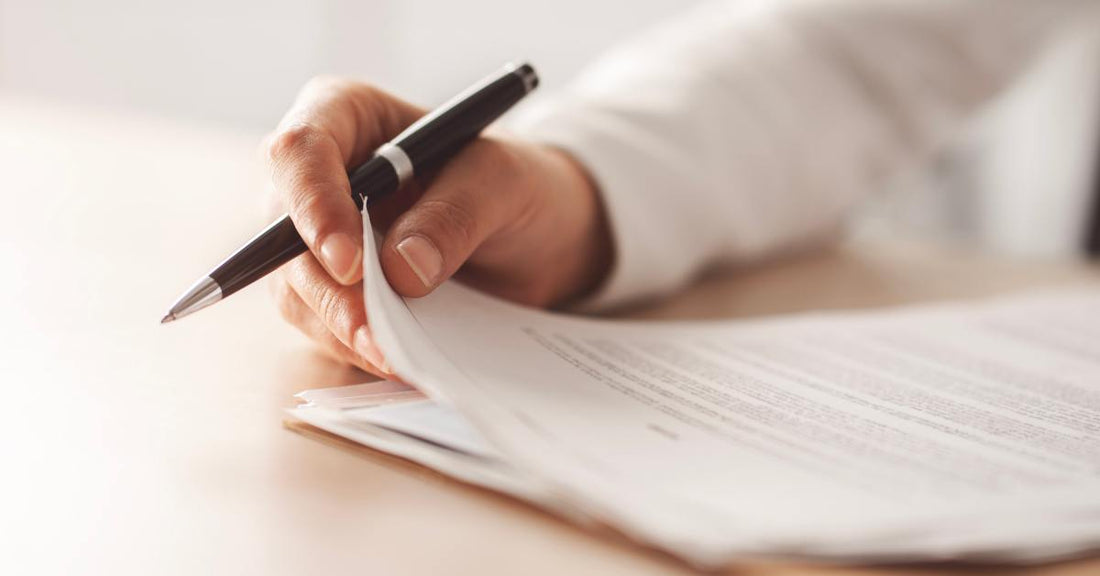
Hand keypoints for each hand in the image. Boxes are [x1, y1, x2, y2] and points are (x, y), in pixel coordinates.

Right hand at [266, 76, 612, 376]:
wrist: (534, 235)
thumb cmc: (514, 185)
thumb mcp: (505, 182)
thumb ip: (458, 213)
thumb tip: (402, 270)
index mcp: (347, 115)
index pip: (299, 151)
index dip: (314, 207)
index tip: (351, 263)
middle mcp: (317, 174)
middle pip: (283, 231)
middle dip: (328, 290)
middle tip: (375, 334)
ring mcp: (316, 235)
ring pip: (295, 287)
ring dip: (338, 328)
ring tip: (393, 359)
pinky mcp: (332, 288)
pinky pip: (322, 323)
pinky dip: (353, 346)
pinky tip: (394, 363)